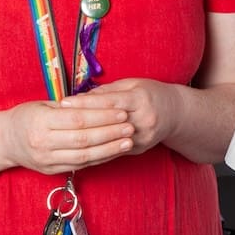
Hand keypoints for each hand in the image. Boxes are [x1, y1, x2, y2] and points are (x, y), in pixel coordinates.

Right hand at [0, 99, 133, 173]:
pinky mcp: (52, 171)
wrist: (4, 141)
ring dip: (109, 149)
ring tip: (128, 141)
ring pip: (84, 156)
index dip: (102, 117)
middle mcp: (43, 143)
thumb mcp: (41, 104)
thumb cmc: (25, 117)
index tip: (121, 111)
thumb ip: (68, 105)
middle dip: (110, 132)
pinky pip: (80, 165)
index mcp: (40, 121)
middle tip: (130, 126)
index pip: (77, 119)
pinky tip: (114, 152)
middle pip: (83, 138)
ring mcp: (47, 160)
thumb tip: (99, 102)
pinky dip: (100, 159)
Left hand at [60, 78, 181, 155]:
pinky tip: (81, 146)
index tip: (64, 102)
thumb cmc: (150, 93)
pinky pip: (115, 149)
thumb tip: (81, 96)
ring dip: (87, 137)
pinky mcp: (141, 149)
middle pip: (107, 122)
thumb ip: (107, 91)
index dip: (84, 102)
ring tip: (65, 134)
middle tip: (58, 119)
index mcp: (140, 99)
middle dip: (81, 120)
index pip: (107, 101)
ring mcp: (144, 137)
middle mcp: (144, 119)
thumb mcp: (131, 84)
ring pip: (110, 139)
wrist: (175, 113)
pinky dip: (98, 147)